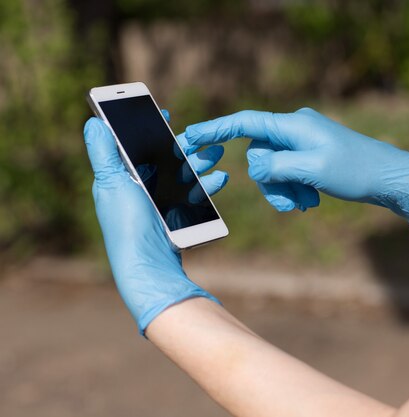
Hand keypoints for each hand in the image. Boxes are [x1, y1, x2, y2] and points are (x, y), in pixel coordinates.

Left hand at [83, 111, 224, 334]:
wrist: (149, 264)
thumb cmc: (126, 224)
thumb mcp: (112, 183)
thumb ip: (104, 152)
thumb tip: (93, 121)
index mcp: (122, 178)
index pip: (135, 146)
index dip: (148, 128)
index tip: (164, 113)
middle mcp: (141, 188)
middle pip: (164, 158)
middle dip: (184, 145)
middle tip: (201, 136)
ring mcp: (161, 202)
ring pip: (184, 174)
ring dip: (201, 162)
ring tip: (217, 153)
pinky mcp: (178, 215)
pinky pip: (195, 194)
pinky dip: (208, 185)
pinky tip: (219, 178)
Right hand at [180, 108, 408, 235]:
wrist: (389, 178)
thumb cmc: (355, 171)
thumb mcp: (311, 170)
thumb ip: (275, 166)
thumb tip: (253, 166)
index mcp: (293, 125)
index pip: (246, 123)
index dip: (217, 129)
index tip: (191, 137)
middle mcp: (294, 130)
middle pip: (259, 157)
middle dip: (272, 184)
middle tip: (297, 202)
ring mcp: (302, 145)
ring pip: (273, 171)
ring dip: (285, 192)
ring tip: (307, 203)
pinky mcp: (310, 158)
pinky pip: (288, 175)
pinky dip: (295, 190)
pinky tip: (312, 201)